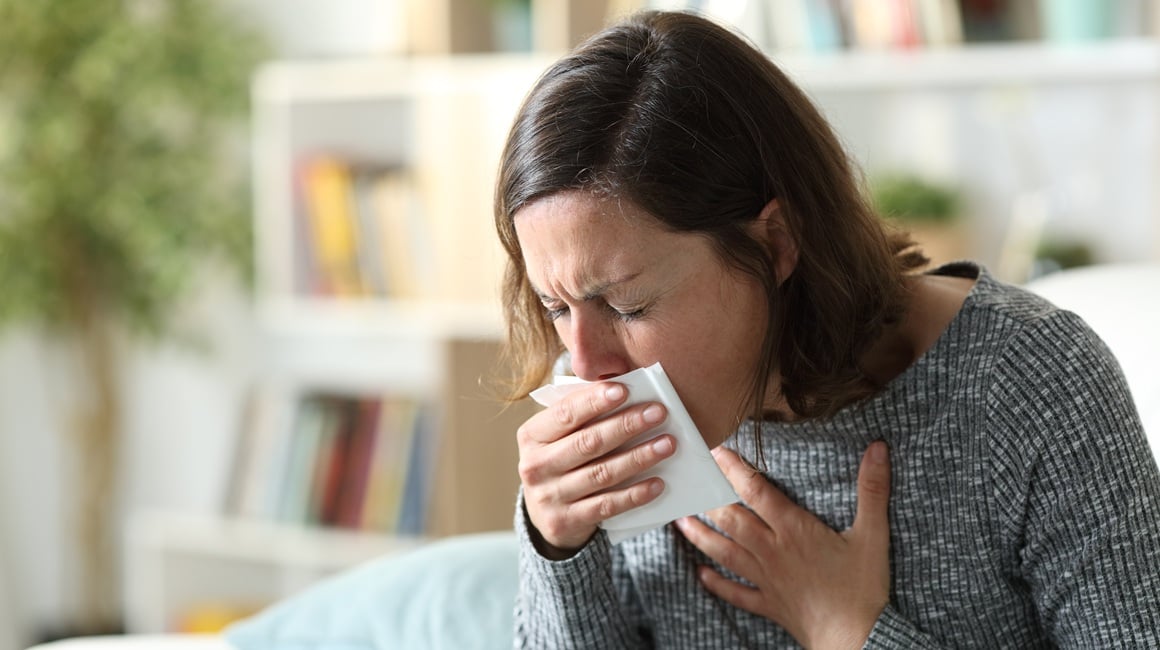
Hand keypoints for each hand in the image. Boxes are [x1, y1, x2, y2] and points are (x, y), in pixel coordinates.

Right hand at [517, 382, 676, 558]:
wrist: (545, 513)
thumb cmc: (562, 460)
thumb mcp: (559, 436)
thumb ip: (582, 414)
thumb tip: (624, 390)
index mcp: (532, 436)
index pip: (565, 413)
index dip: (594, 401)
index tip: (624, 390)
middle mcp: (535, 466)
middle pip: (588, 442)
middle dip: (626, 425)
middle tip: (658, 412)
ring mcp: (548, 497)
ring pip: (601, 474)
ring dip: (639, 457)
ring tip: (667, 444)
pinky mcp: (564, 522)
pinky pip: (606, 505)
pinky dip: (634, 494)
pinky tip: (657, 483)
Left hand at [676, 442, 891, 648]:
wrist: (855, 639)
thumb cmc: (864, 588)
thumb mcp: (873, 534)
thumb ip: (872, 489)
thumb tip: (878, 448)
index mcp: (794, 530)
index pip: (756, 492)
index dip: (734, 470)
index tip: (716, 452)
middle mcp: (772, 551)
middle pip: (732, 520)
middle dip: (709, 499)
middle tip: (691, 482)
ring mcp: (767, 579)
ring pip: (725, 553)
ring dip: (701, 536)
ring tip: (681, 522)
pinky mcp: (768, 603)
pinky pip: (736, 593)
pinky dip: (717, 583)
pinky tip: (701, 574)